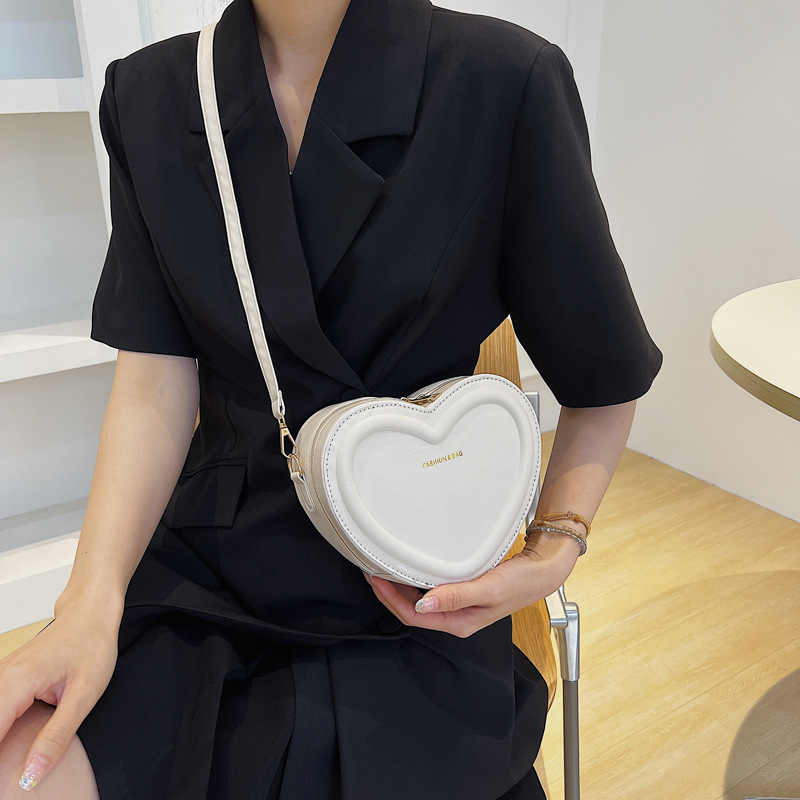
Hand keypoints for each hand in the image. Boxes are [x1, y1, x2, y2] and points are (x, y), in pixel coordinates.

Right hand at [0, 599, 119, 790]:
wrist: (91, 613)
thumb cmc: (92, 644)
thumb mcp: (84, 695)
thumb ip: (57, 737)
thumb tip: (31, 776)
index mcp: (16, 681)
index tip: (6, 784)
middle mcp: (0, 677)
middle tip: (10, 779)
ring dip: (0, 742)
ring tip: (11, 766)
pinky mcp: (4, 679)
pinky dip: (1, 729)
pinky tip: (10, 745)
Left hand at [363, 529, 580, 637]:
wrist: (541, 570)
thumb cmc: (519, 582)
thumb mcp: (488, 588)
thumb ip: (455, 596)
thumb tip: (422, 602)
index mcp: (458, 623)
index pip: (413, 616)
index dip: (390, 598)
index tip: (375, 578)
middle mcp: (455, 617)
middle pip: (411, 609)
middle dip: (388, 592)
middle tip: (371, 569)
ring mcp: (457, 605)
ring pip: (418, 599)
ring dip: (399, 585)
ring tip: (383, 566)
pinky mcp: (461, 592)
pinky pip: (430, 589)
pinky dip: (415, 579)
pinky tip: (409, 567)